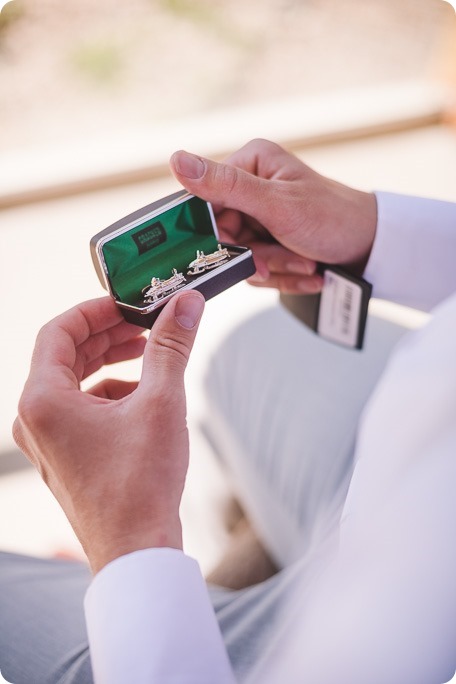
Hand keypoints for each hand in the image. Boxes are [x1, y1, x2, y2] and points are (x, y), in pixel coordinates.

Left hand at [13, 293, 204, 573]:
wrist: (137, 550)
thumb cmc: (140, 485)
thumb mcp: (160, 402)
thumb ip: (170, 346)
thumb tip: (185, 304)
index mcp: (43, 401)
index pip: (58, 331)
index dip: (94, 310)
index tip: (127, 301)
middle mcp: (35, 419)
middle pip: (65, 355)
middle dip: (107, 335)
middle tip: (144, 322)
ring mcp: (47, 441)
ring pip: (74, 382)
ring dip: (110, 362)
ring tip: (149, 354)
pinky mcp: (65, 456)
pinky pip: (81, 408)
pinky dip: (109, 393)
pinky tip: (143, 395)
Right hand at [170, 139, 376, 294]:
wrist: (373, 247)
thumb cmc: (334, 217)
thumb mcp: (276, 203)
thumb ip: (225, 185)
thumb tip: (175, 160)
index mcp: (249, 163)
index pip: (205, 201)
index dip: (216, 232)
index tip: (235, 250)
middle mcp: (251, 187)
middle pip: (225, 236)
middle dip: (257, 257)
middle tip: (286, 259)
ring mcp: (260, 217)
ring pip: (242, 257)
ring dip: (276, 268)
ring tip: (306, 263)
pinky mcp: (269, 242)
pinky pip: (259, 268)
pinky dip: (283, 275)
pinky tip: (309, 272)